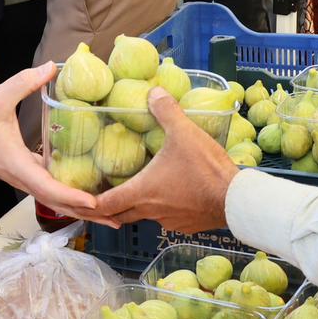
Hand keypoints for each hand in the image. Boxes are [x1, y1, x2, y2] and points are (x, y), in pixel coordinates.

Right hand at [0, 64, 97, 219]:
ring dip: (80, 209)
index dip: (71, 196)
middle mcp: (21, 178)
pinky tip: (89, 194)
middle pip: (57, 203)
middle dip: (86, 212)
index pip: (47, 187)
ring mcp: (23, 179)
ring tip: (110, 215)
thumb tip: (52, 67)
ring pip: (54, 201)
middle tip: (116, 218)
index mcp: (16, 164)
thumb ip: (26, 82)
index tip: (94, 202)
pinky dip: (69, 197)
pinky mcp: (25, 174)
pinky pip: (50, 191)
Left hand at [93, 87, 237, 233]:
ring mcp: (169, 222)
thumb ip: (166, 111)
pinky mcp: (186, 226)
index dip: (88, 204)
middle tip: (103, 197)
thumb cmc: (205, 168)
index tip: (81, 199)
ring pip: (145, 216)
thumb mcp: (184, 132)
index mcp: (142, 191)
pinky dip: (164, 209)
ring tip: (141, 190)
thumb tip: (153, 92)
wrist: (236, 200)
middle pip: (120, 216)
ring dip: (139, 206)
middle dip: (110, 209)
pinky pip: (168, 219)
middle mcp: (151, 211)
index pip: (105, 205)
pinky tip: (173, 195)